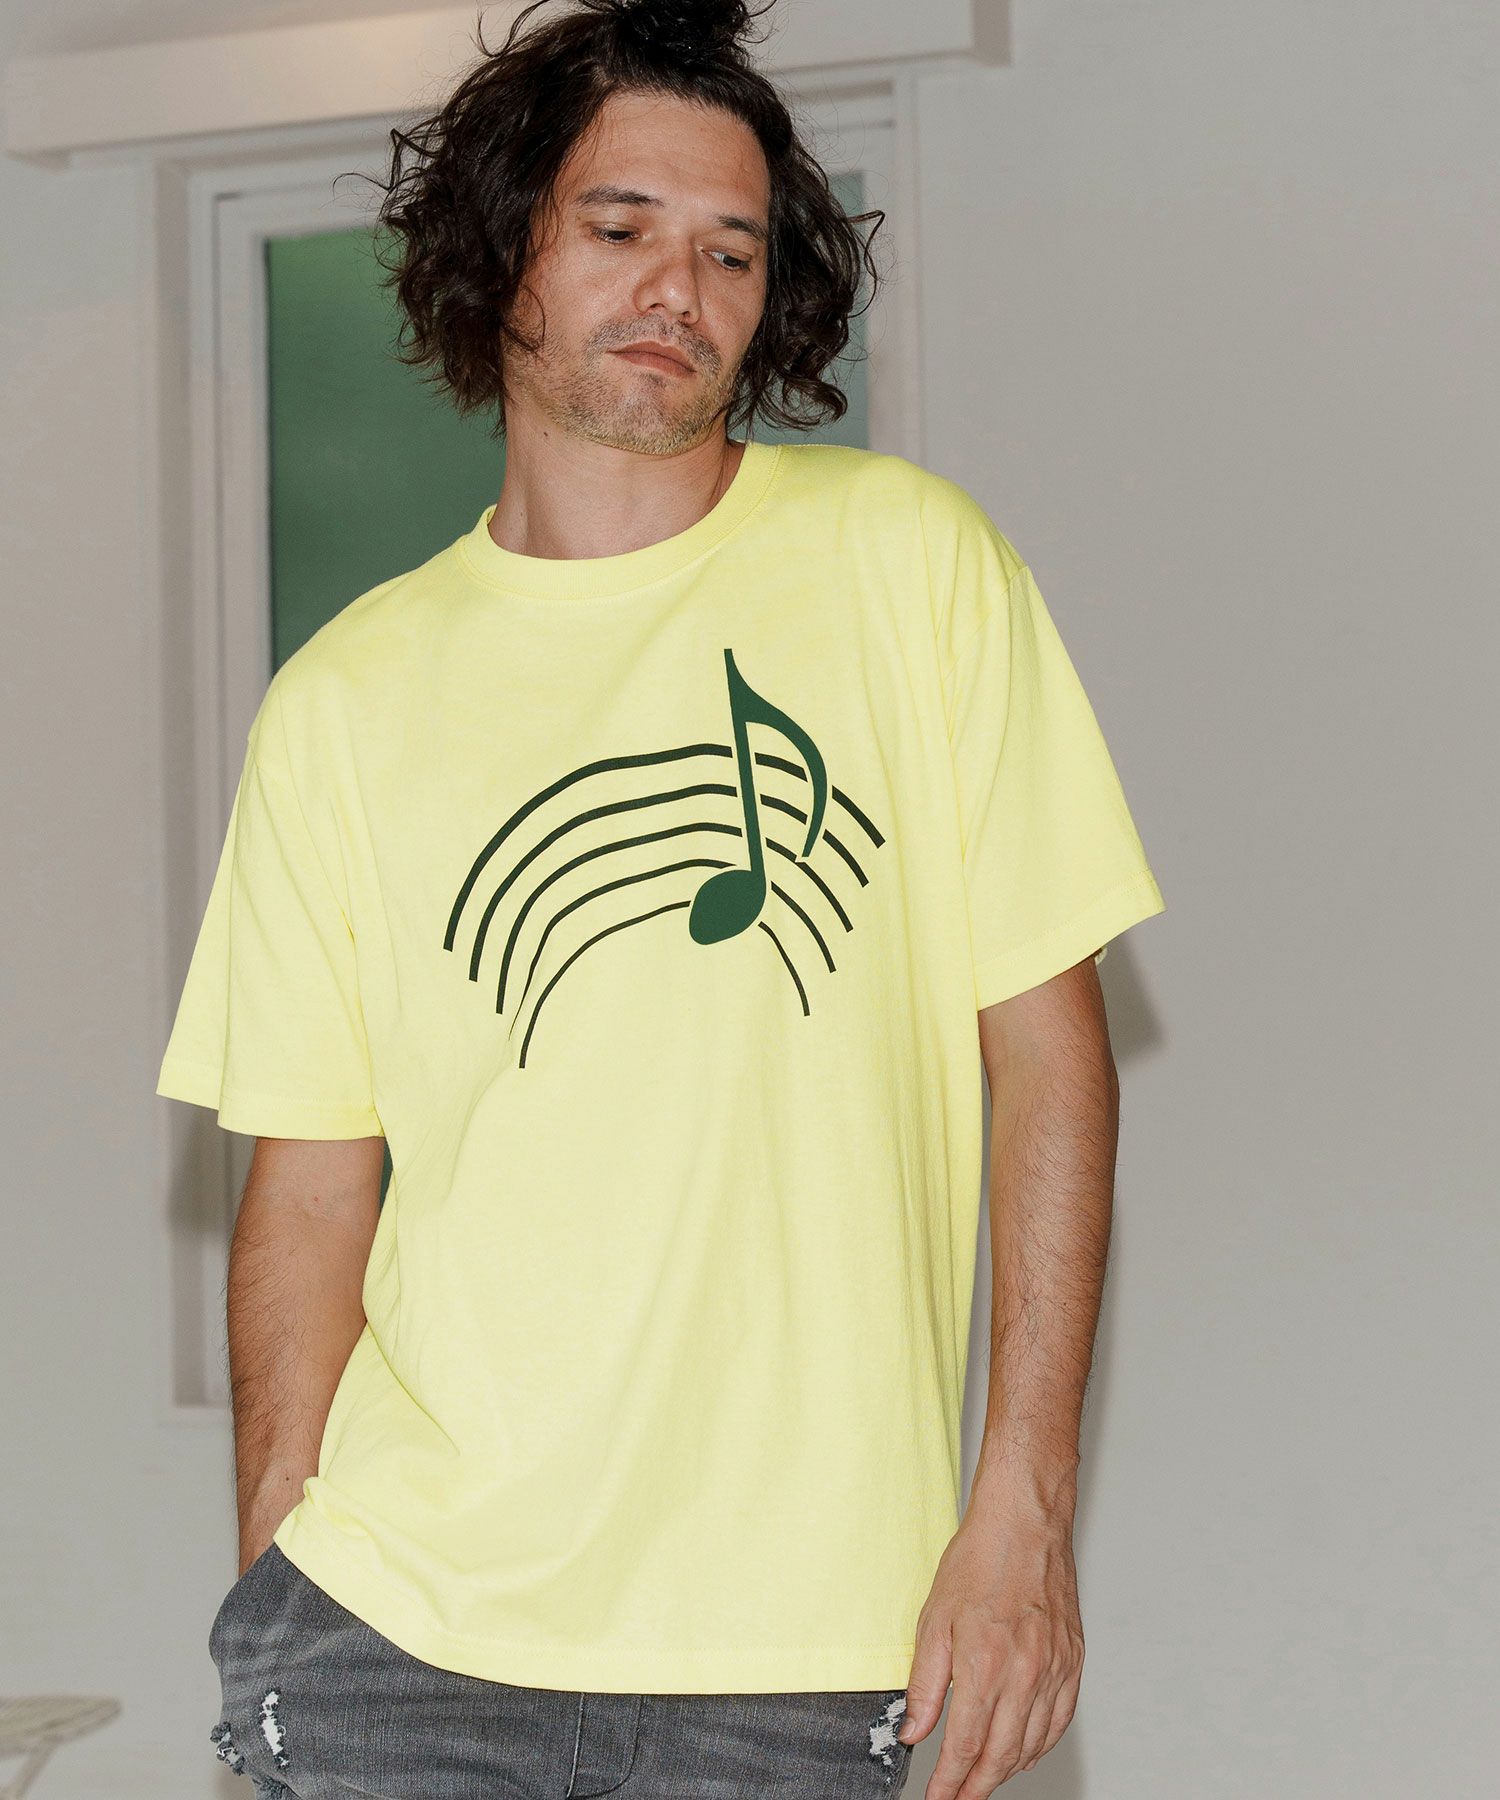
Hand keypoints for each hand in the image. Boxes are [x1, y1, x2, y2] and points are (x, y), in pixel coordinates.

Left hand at [898, 1506, 1084, 1794]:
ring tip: (984, 1778)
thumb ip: (925, 1683)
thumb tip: (914, 1730)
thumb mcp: (934, 1619)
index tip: (938, 1797)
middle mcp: (1027, 1674)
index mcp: (987, 1664)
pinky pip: (1060, 1720)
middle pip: (1002, 1755)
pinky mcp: (1073, 1660)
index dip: (950, 1782)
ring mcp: (1055, 1669)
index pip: (967, 1746)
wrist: (1025, 1523)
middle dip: (977, 1786)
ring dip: (1008, 1770)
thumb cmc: (981, 1559)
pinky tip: (1024, 1748)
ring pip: (1033, 1744)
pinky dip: (1040, 1744)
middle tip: (958, 1797)